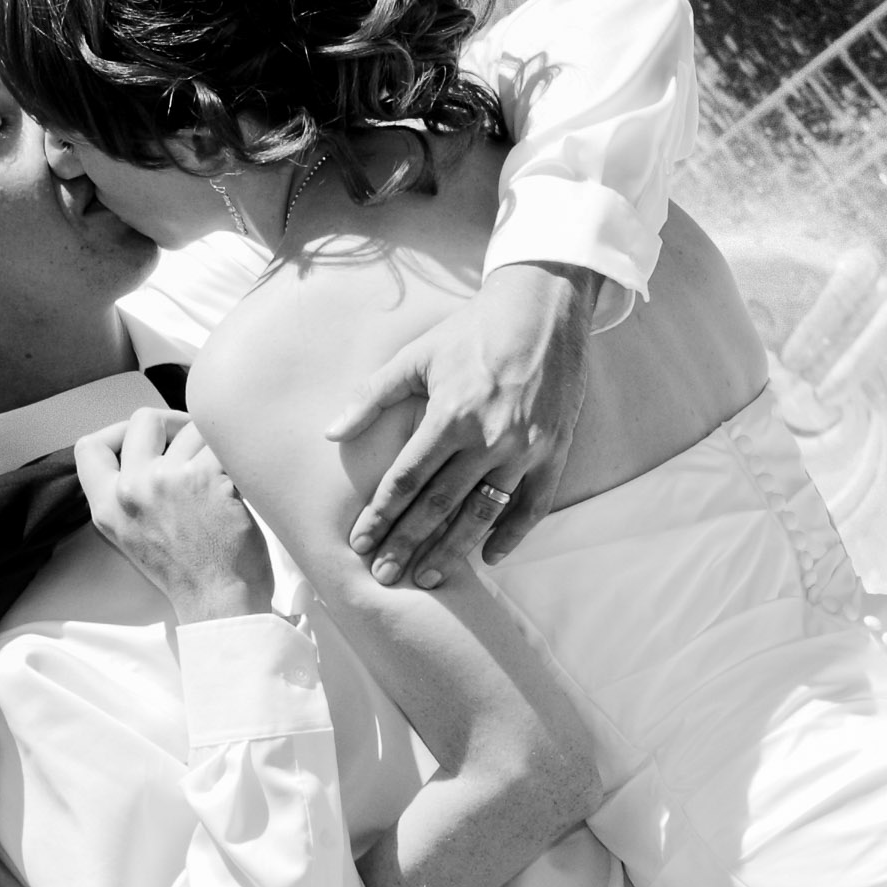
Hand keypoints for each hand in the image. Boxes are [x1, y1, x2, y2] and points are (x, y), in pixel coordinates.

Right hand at [74, 407, 273, 623]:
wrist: (219, 601)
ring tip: (223, 475)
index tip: (144, 441)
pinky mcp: (209, 477)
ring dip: (213, 445)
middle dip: (174, 424)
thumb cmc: (187, 573)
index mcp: (107, 506)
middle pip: (145, 419)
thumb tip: (147, 449)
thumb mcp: (132, 536)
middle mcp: (133, 489)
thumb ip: (128, 495)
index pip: (88, 447)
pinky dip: (239, 457)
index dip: (117, 432)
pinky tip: (242, 482)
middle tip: (194, 444)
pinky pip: (226, 443)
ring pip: (194, 428)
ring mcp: (170, 480)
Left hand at [324, 262, 598, 588]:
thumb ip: (372, 396)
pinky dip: (511, 534)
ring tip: (428, 578)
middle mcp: (488, 438)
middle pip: (439, 506)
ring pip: (483, 513)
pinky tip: (489, 557)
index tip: (361, 543)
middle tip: (384, 576)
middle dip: (408, 544)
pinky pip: (532, 505)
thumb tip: (332, 431)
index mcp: (451, 415)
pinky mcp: (554, 451)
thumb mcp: (417, 356)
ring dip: (454, 550)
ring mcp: (525, 448)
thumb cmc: (472, 331)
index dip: (381, 514)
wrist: (543, 308)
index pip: (406, 480)